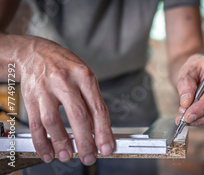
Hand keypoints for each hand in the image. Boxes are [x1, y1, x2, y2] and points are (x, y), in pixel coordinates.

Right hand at [9, 35, 113, 164]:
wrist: (36, 52)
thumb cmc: (65, 67)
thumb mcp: (85, 77)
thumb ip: (92, 102)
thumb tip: (101, 131)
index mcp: (85, 76)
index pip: (98, 108)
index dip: (103, 131)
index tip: (107, 147)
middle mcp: (65, 81)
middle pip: (78, 116)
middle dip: (85, 141)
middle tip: (89, 156)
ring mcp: (46, 89)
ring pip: (53, 121)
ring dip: (61, 143)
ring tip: (68, 156)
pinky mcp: (30, 97)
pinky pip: (35, 124)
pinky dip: (42, 142)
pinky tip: (48, 152)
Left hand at [175, 54, 203, 128]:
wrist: (198, 74)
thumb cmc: (195, 70)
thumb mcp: (187, 72)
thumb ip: (185, 85)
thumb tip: (186, 102)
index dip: (203, 105)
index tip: (188, 115)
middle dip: (201, 115)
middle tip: (183, 117)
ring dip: (200, 120)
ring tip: (185, 115)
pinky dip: (203, 122)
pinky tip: (194, 117)